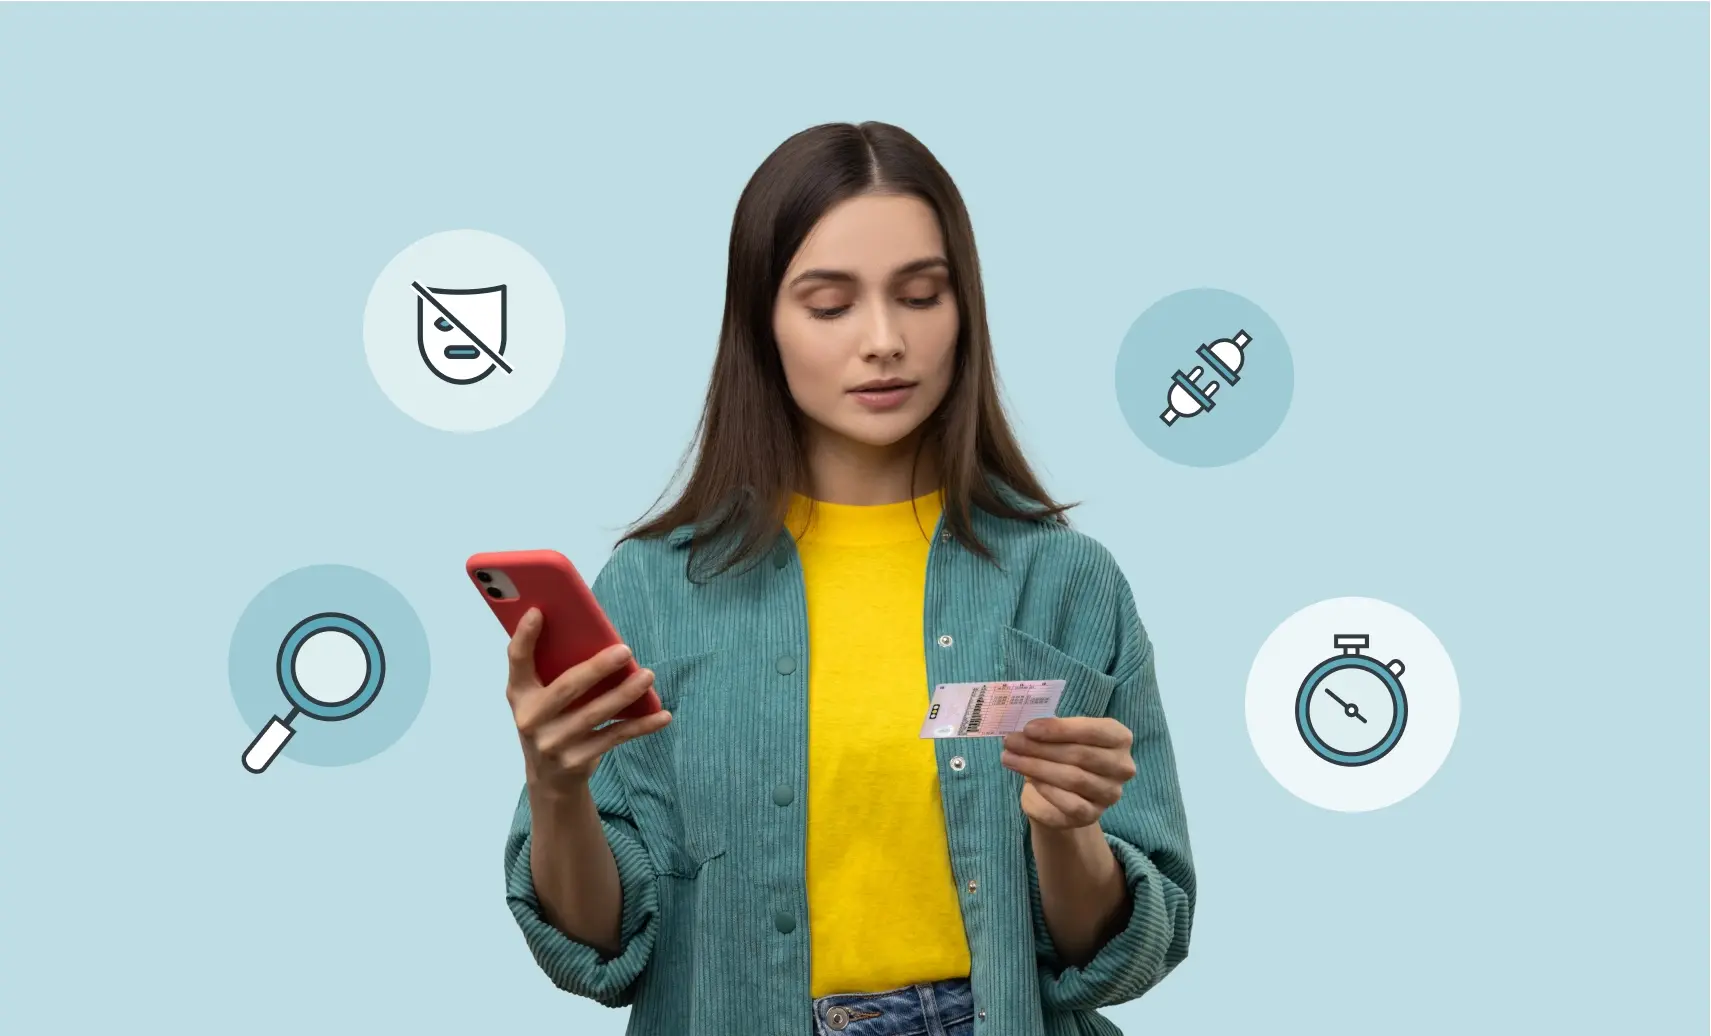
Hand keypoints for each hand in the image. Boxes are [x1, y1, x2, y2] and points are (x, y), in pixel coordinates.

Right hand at [505, 608, 671, 794]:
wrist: (549, 779)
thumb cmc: (551, 723)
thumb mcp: (541, 700)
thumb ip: (555, 673)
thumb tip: (597, 637)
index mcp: (519, 695)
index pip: (517, 661)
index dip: (524, 637)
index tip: (538, 612)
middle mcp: (530, 719)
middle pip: (567, 688)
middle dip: (597, 668)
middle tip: (625, 650)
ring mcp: (552, 744)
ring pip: (595, 714)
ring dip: (625, 693)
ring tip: (647, 676)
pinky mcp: (576, 761)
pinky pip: (614, 737)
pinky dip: (641, 725)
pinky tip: (662, 715)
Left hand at [1000, 717, 1136, 830]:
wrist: (1062, 791)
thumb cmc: (1063, 752)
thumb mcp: (1061, 735)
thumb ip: (1050, 730)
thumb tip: (1024, 731)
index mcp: (1119, 737)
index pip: (1092, 731)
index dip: (1059, 729)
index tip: (1028, 729)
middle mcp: (1122, 766)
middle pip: (1080, 755)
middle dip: (1040, 748)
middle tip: (1011, 742)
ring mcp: (1111, 793)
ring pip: (1073, 778)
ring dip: (1036, 767)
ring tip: (1010, 758)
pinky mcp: (1094, 814)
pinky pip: (1070, 803)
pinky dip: (1047, 790)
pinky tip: (1030, 781)